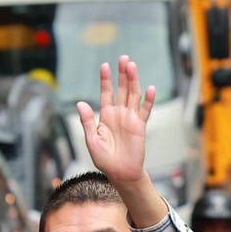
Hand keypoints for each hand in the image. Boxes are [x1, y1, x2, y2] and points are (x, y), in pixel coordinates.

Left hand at [75, 55, 156, 186]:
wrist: (120, 173)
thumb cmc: (104, 159)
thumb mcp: (92, 140)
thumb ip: (87, 121)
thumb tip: (80, 103)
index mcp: (106, 116)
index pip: (106, 93)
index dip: (106, 80)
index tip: (105, 66)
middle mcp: (119, 114)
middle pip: (122, 89)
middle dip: (122, 74)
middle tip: (123, 58)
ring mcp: (130, 119)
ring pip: (133, 95)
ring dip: (133, 81)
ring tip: (133, 66)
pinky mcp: (140, 126)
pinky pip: (145, 111)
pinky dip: (148, 100)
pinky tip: (150, 88)